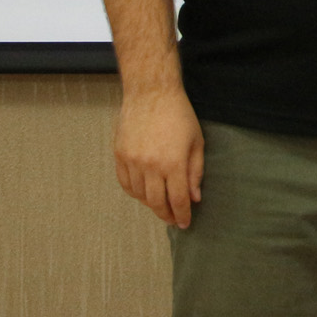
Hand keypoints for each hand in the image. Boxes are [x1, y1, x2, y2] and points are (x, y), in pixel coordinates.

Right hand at [114, 86, 204, 228]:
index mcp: (173, 163)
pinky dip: (134, 192)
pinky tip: (143, 193)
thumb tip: (195, 198)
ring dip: (150, 204)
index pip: (178, 199)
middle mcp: (151, 165)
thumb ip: (195, 172)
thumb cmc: (179, 114)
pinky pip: (125, 183)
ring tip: (160, 205)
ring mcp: (132, 160)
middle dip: (166, 215)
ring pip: (140, 195)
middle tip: (173, 220)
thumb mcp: (196, 142)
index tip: (185, 223)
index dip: (182, 215)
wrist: (151, 92)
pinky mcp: (120, 155)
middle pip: (157, 202)